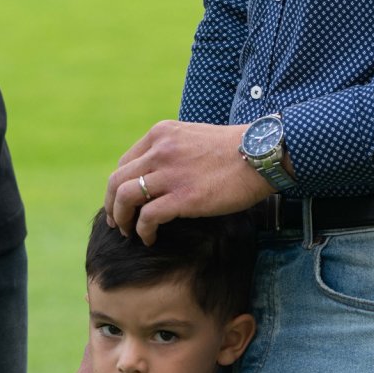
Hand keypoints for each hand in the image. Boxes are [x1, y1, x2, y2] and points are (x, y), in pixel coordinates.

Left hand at [105, 120, 272, 244]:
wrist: (261, 154)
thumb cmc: (234, 149)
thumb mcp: (194, 137)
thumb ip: (174, 150)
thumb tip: (161, 172)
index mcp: (161, 134)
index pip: (125, 162)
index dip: (119, 186)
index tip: (122, 202)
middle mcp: (160, 150)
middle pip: (117, 180)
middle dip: (112, 205)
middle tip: (117, 223)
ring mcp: (170, 173)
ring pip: (125, 197)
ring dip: (121, 219)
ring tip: (129, 233)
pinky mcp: (184, 197)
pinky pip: (147, 217)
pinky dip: (142, 230)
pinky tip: (149, 238)